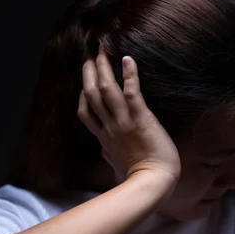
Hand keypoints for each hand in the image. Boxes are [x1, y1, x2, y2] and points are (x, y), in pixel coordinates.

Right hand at [78, 46, 180, 184]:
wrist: (152, 183)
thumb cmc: (138, 178)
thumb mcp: (116, 165)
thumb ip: (109, 154)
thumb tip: (104, 149)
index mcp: (104, 138)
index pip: (85, 113)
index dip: (82, 96)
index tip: (84, 83)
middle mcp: (110, 127)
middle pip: (91, 95)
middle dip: (88, 73)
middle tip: (88, 55)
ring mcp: (124, 122)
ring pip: (106, 90)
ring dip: (103, 68)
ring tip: (102, 50)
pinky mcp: (141, 118)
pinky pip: (131, 92)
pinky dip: (129, 74)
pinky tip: (128, 59)